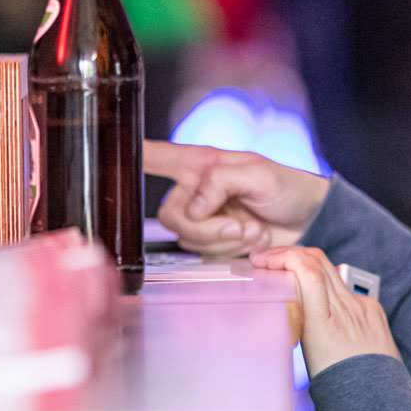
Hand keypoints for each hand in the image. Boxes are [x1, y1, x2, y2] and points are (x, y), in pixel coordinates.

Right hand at [144, 139, 328, 256]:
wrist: (311, 221)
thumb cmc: (288, 186)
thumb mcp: (258, 172)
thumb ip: (219, 182)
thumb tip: (192, 206)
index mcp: (200, 164)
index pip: (154, 157)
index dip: (129, 158)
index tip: (100, 155)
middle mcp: (195, 191)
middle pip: (169, 215)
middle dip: (206, 226)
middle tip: (240, 224)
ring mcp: (203, 219)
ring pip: (187, 240)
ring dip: (224, 240)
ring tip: (252, 229)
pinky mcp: (213, 244)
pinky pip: (204, 255)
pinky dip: (231, 252)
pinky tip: (251, 241)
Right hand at [252, 245, 398, 376]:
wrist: (378, 399)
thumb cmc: (339, 387)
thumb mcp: (306, 355)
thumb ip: (299, 322)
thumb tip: (285, 298)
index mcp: (324, 325)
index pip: (307, 271)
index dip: (283, 258)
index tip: (263, 262)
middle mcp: (345, 311)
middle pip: (316, 261)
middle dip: (288, 254)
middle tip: (268, 259)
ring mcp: (361, 308)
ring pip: (330, 270)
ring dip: (305, 264)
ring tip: (288, 270)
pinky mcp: (373, 309)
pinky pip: (346, 288)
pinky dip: (328, 284)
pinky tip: (317, 293)